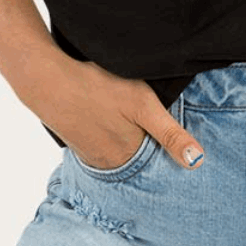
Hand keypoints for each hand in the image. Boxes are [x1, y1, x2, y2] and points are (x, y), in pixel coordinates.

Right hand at [28, 55, 207, 170]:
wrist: (47, 80)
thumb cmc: (98, 88)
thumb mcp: (143, 105)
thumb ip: (171, 134)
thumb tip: (198, 163)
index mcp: (129, 158)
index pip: (158, 162)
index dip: (168, 148)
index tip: (171, 135)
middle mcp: (109, 164)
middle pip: (139, 158)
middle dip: (149, 146)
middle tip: (150, 123)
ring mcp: (90, 154)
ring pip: (120, 152)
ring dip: (128, 140)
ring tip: (129, 119)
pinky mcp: (77, 142)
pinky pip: (102, 145)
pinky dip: (109, 135)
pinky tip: (108, 118)